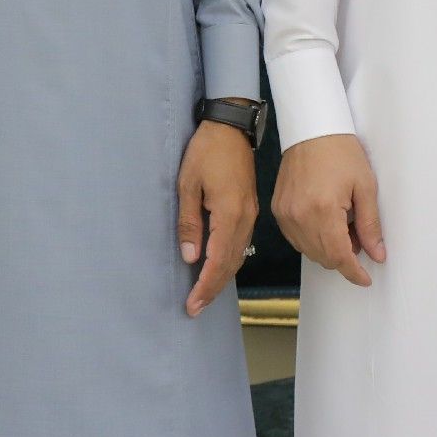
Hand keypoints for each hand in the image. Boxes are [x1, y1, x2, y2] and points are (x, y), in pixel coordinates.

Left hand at [176, 119, 258, 315]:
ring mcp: (249, 215)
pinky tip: (218, 267)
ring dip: (221, 278)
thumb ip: (189, 222)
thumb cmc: (206, 152)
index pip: (218, 260)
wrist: (230, 128)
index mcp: (230, 214)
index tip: (192, 304)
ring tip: (204, 294)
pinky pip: (240, 244)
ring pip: (238, 256)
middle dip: (212, 289)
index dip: (205, 285)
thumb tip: (191, 257)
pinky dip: (229, 262)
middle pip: (230, 264)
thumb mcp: (187, 184)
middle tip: (195, 308)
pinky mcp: (248, 210)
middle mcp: (244, 219)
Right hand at [273, 133, 385, 287]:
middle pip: (322, 257)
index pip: (339, 256)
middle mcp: (298, 215)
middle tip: (359, 239)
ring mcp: (285, 213)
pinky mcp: (278, 209)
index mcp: (322, 210)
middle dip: (344, 258)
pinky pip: (295, 238)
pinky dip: (312, 240)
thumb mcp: (365, 187)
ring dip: (327, 250)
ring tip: (343, 226)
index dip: (354, 272)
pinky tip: (325, 223)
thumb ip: (370, 225)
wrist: (311, 129)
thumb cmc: (340, 152)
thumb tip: (377, 254)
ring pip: (308, 250)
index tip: (365, 278)